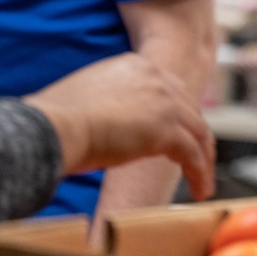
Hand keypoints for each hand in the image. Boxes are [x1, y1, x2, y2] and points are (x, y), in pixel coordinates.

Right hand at [23, 53, 214, 200]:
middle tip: (198, 159)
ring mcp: (163, 101)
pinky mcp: (166, 129)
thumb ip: (111, 104)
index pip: (169, 89)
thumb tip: (112, 124)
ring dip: (203, 158)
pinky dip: (199, 173)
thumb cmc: (55, 120)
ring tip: (202, 182)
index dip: (179, 113)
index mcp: (134, 65)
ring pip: (197, 132)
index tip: (181, 133)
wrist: (53, 126)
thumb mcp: (89, 98)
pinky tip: (199, 190)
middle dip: (196, 136)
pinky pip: (193, 154)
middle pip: (189, 108)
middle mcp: (154, 77)